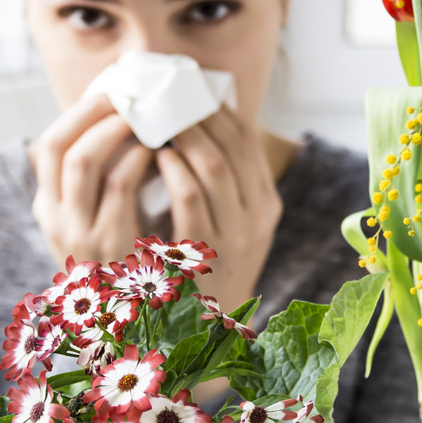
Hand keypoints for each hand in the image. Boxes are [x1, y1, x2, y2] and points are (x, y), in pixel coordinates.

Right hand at [28, 93, 154, 268]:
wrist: (138, 323)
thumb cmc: (128, 257)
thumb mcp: (98, 220)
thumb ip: (101, 180)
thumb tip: (124, 120)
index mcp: (50, 210)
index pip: (47, 147)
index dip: (78, 113)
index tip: (109, 91)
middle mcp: (56, 221)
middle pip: (63, 147)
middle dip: (98, 113)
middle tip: (131, 96)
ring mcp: (80, 235)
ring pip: (85, 161)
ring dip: (118, 130)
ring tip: (146, 117)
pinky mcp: (112, 246)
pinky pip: (120, 187)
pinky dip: (138, 160)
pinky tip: (159, 151)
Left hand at [156, 104, 282, 314]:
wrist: (199, 332)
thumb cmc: (202, 264)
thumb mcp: (225, 221)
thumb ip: (216, 179)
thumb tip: (190, 120)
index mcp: (265, 203)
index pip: (248, 141)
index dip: (218, 110)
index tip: (189, 90)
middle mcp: (258, 219)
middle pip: (233, 148)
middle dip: (197, 117)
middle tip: (165, 97)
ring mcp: (235, 238)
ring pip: (215, 167)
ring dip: (183, 137)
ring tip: (157, 121)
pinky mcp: (205, 256)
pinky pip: (191, 199)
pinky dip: (174, 170)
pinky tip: (156, 157)